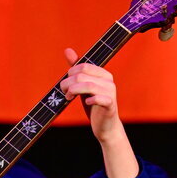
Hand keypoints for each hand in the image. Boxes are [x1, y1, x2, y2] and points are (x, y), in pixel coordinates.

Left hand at [58, 48, 138, 177]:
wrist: (105, 127)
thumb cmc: (93, 105)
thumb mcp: (83, 86)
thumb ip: (76, 69)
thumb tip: (67, 50)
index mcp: (103, 74)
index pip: (83, 66)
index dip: (70, 74)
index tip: (66, 85)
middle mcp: (109, 81)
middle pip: (83, 75)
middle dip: (69, 83)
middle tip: (65, 92)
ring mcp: (111, 93)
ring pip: (89, 85)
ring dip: (74, 91)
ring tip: (69, 97)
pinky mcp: (111, 105)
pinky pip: (100, 98)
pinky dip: (90, 100)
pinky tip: (86, 103)